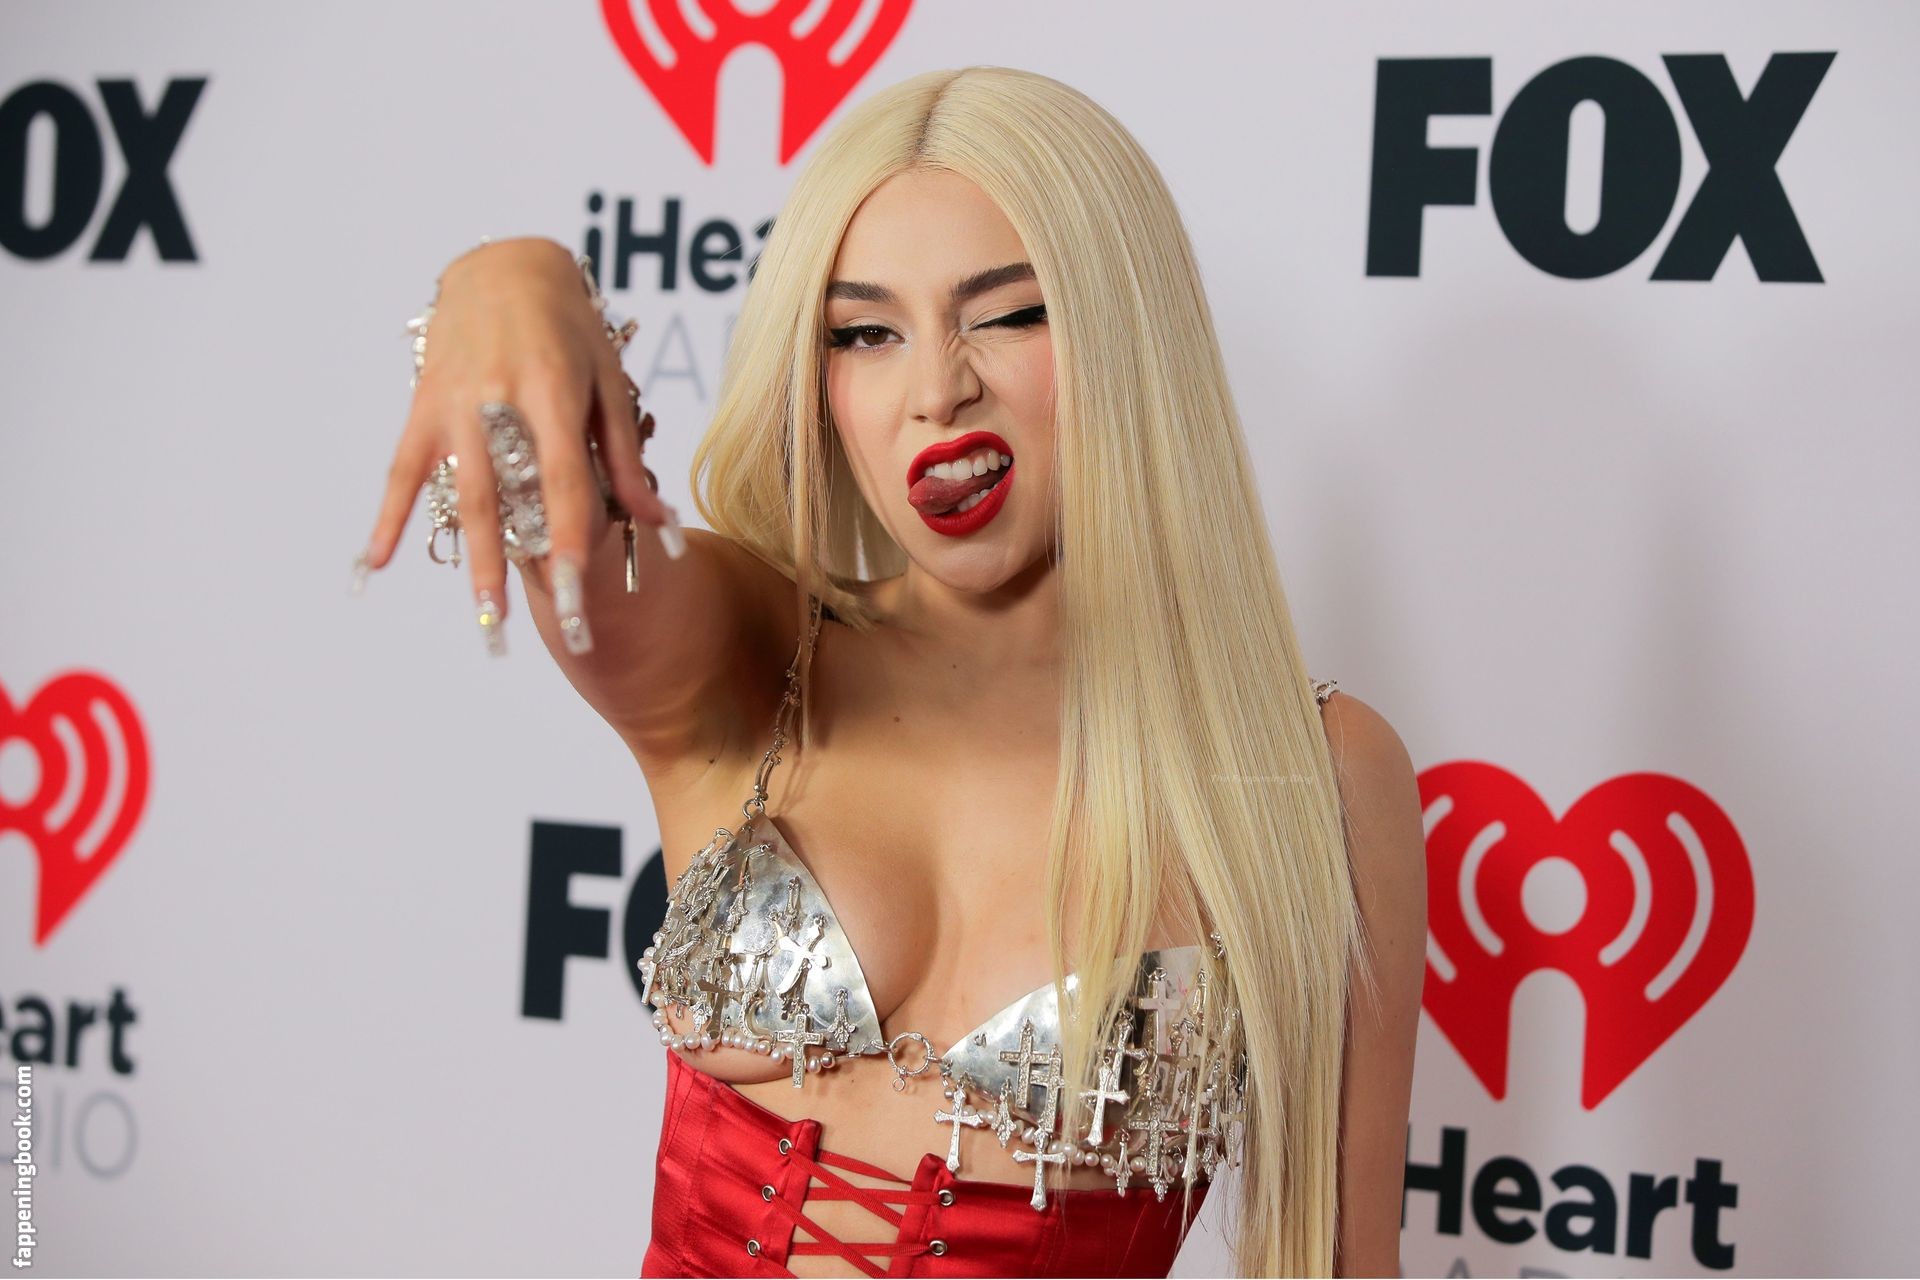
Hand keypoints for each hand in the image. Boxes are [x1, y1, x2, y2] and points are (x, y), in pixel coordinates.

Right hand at [354, 237, 676, 652]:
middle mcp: (499, 400)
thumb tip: (657, 520)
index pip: (564, 479)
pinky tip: (377, 562)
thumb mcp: (608, 378)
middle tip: (531, 624)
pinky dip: (390, 515)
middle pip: (509, 497)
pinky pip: (403, 469)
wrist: (504, 265)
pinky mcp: (425, 406)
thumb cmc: (569, 324)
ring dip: (471, 559)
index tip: (577, 589)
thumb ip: (624, 454)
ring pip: (463, 493)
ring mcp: (455, 404)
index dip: (570, 536)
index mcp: (554, 391)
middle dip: (520, 566)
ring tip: (484, 615)